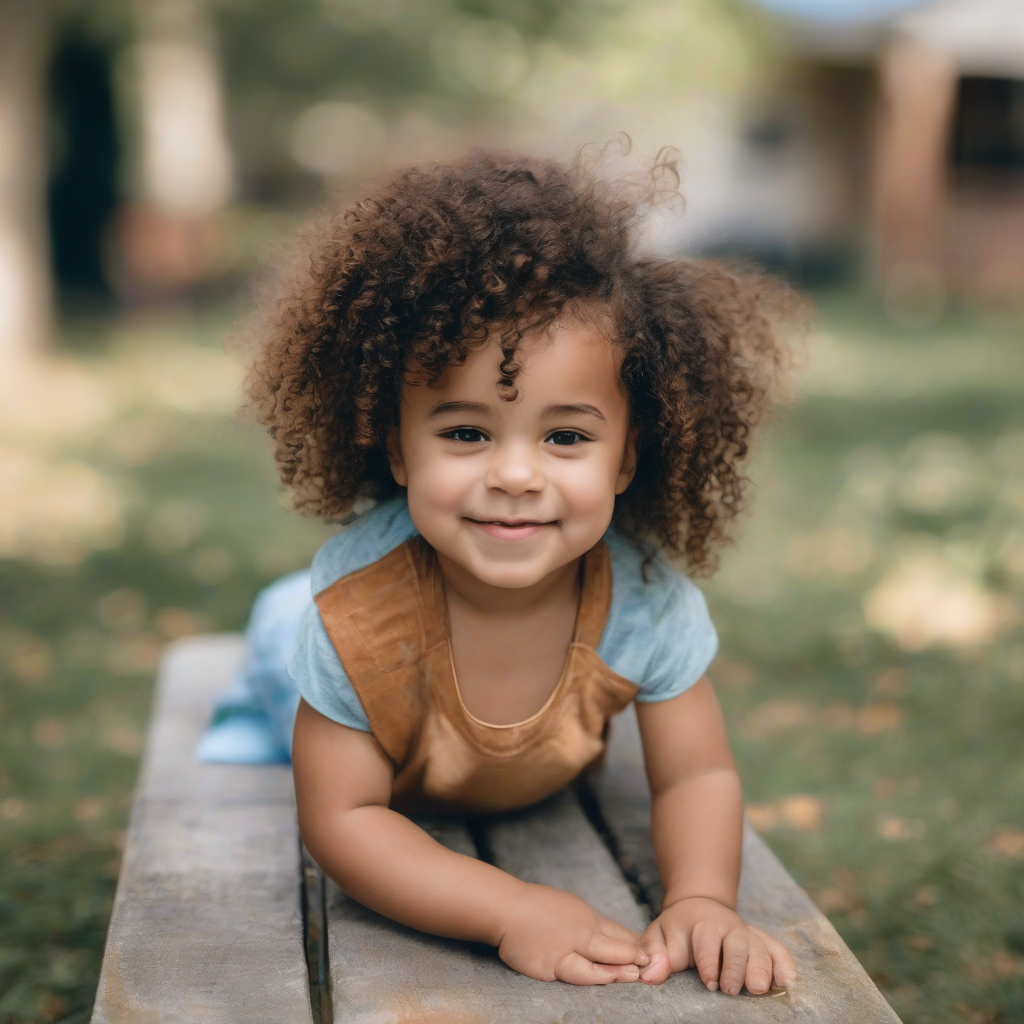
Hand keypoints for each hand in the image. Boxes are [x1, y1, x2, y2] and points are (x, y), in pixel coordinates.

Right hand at [497, 883, 648, 984]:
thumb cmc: (540, 905)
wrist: (509, 909)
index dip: (634, 946)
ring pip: (592, 968)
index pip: (617, 934)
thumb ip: (594, 924)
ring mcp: (562, 954)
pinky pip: (566, 976)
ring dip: (612, 973)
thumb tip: (619, 938)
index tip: (649, 954)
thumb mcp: (573, 906)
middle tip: (646, 966)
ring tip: (628, 977)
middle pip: (610, 950)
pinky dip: (582, 979)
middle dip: (630, 959)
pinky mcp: (547, 969)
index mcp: (586, 919)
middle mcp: (577, 936)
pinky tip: (596, 982)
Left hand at [639, 896, 796, 993]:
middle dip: (736, 967)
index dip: (709, 961)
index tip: (709, 982)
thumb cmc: (678, 929)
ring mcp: (747, 933)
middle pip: (738, 944)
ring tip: (759, 989)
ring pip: (760, 947)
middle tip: (731, 990)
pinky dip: (785, 963)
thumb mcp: (660, 935)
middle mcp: (729, 927)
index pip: (707, 940)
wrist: (699, 907)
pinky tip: (788, 981)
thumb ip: (655, 954)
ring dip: (762, 967)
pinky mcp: (762, 941)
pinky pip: (778, 948)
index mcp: (703, 923)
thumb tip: (649, 975)